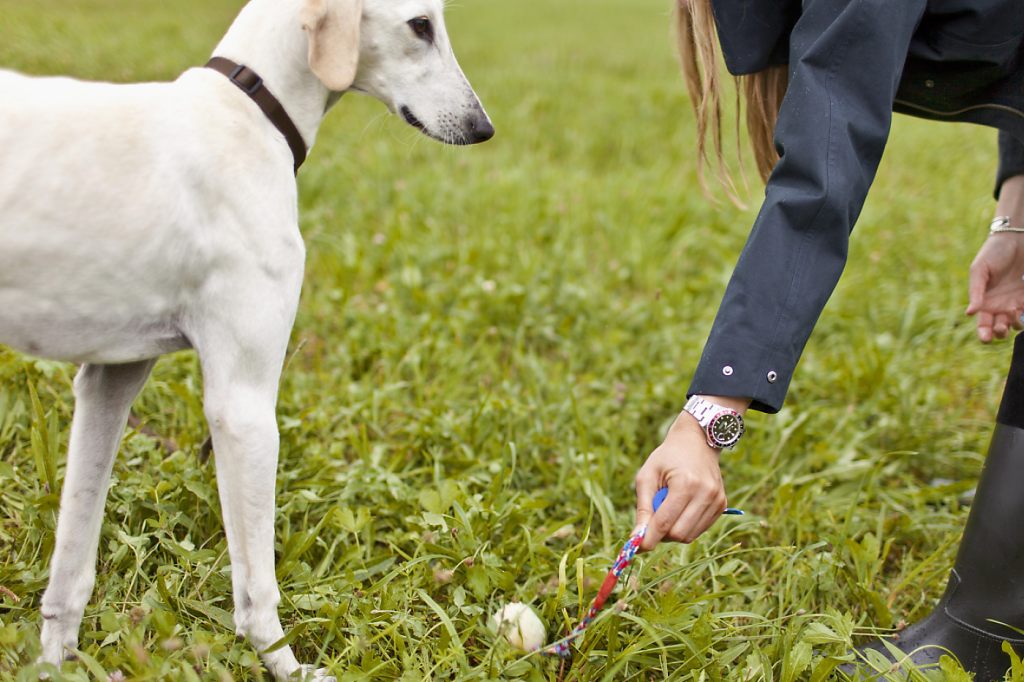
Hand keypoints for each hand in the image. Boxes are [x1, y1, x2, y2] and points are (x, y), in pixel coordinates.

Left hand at [634, 405, 729, 550]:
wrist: (697, 441)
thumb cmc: (666, 457)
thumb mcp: (647, 476)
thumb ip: (643, 508)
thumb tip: (637, 539)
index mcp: (685, 484)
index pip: (665, 523)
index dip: (649, 538)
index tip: (637, 548)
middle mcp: (706, 493)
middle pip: (679, 534)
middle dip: (662, 534)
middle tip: (652, 521)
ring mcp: (717, 500)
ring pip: (690, 536)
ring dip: (674, 531)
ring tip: (668, 509)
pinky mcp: (722, 505)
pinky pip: (700, 529)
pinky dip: (686, 525)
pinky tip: (682, 508)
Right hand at [966, 232, 1023, 342]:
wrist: (1016, 239)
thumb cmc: (993, 253)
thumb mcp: (979, 270)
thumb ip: (975, 291)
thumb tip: (970, 313)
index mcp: (984, 302)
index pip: (983, 324)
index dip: (983, 334)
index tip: (986, 338)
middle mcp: (999, 306)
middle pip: (999, 329)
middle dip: (1000, 333)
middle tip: (1001, 327)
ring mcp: (1015, 302)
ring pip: (1016, 325)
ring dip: (1015, 324)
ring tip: (1013, 311)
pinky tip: (1021, 309)